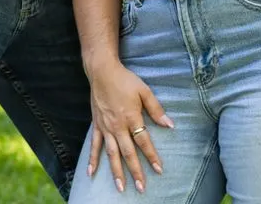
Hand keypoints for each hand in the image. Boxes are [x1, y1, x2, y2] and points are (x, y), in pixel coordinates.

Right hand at [87, 61, 173, 192]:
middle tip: (141, 188)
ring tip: (120, 187)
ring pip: (112, 153)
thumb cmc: (125, 80)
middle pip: (128, 153)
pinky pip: (94, 145)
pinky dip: (92, 160)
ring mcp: (106, 127)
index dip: (152, 156)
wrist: (102, 72)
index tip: (159, 169)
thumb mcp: (144, 91)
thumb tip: (169, 125)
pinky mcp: (96, 125)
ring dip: (116, 171)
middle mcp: (118, 126)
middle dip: (135, 171)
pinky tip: (91, 173)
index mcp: (131, 118)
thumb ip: (156, 109)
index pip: (143, 141)